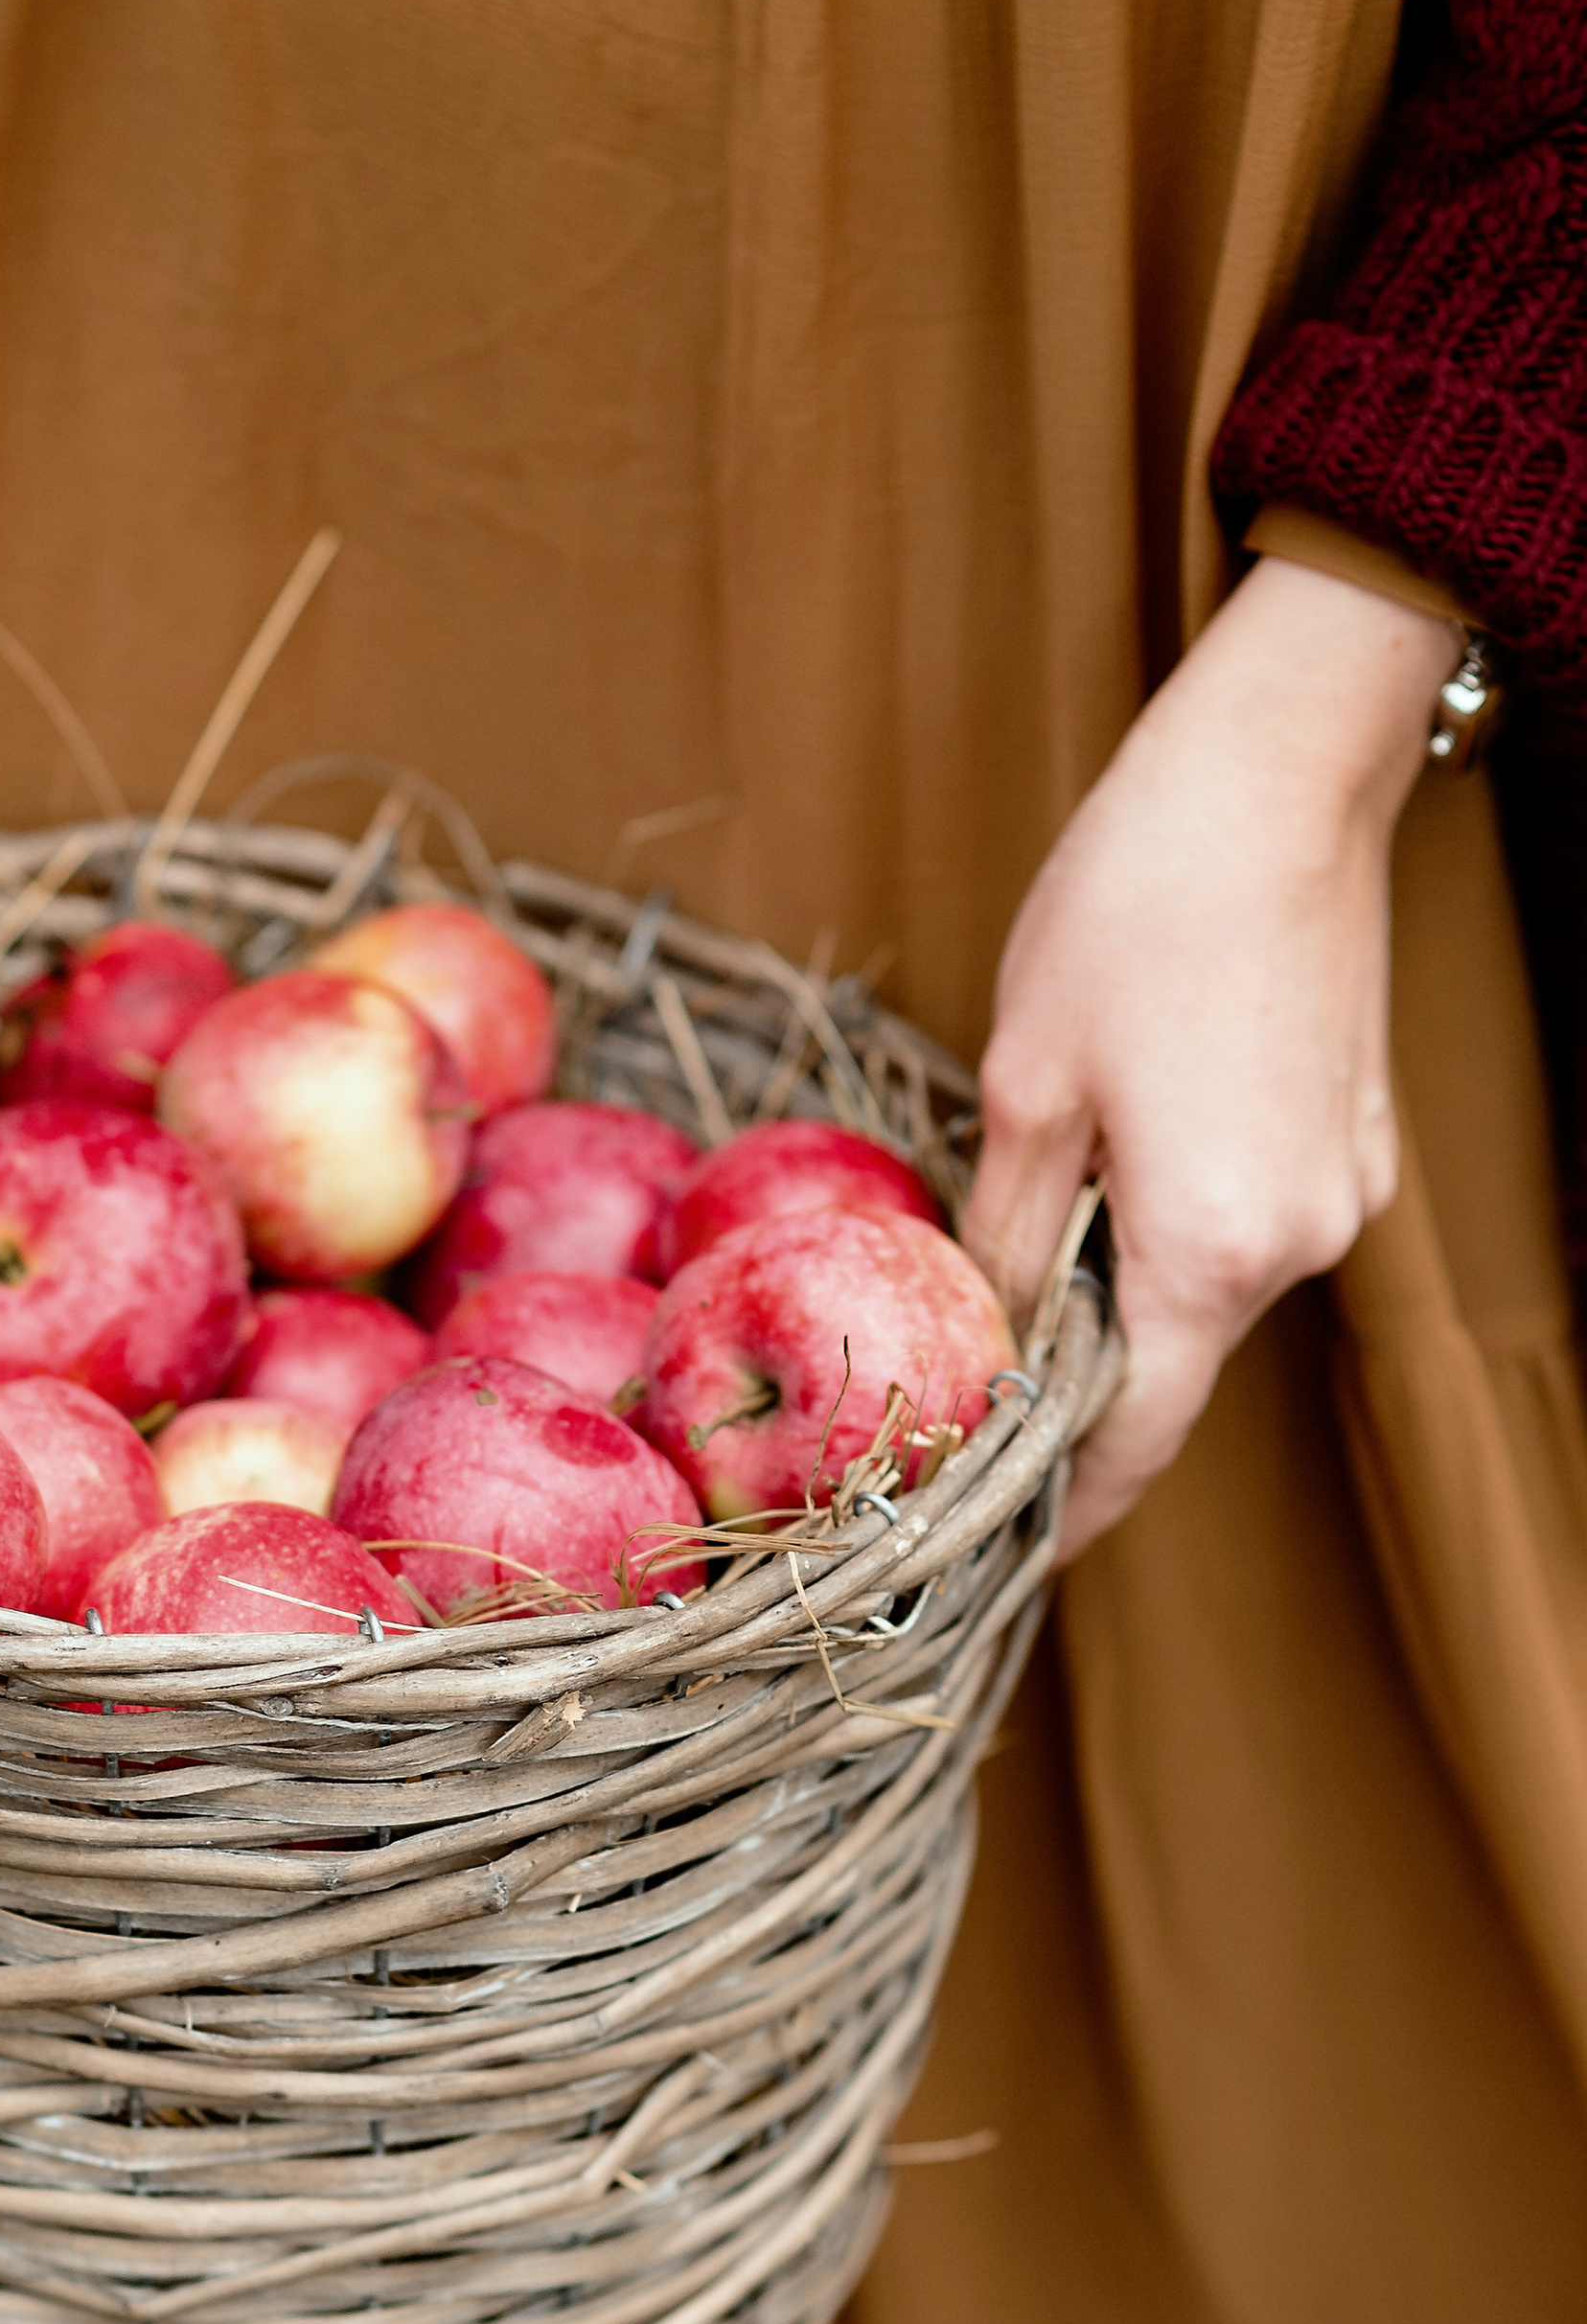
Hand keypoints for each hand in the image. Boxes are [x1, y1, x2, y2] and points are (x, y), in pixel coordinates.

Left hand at [964, 555, 1455, 1557]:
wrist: (1278, 773)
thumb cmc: (1137, 910)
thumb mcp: (1027, 1083)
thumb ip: (1008, 1234)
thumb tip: (990, 1332)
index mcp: (1217, 1250)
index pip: (1136, 1435)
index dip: (1065, 1502)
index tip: (1003, 1550)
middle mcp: (1305, 1241)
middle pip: (1170, 1356)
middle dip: (1073, 1366)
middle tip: (967, 1363)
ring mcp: (1346, 1185)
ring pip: (1207, 1279)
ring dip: (1121, 1274)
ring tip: (1030, 1215)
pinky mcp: (1356, 1132)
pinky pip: (1250, 1212)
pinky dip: (1176, 1212)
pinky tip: (1116, 1141)